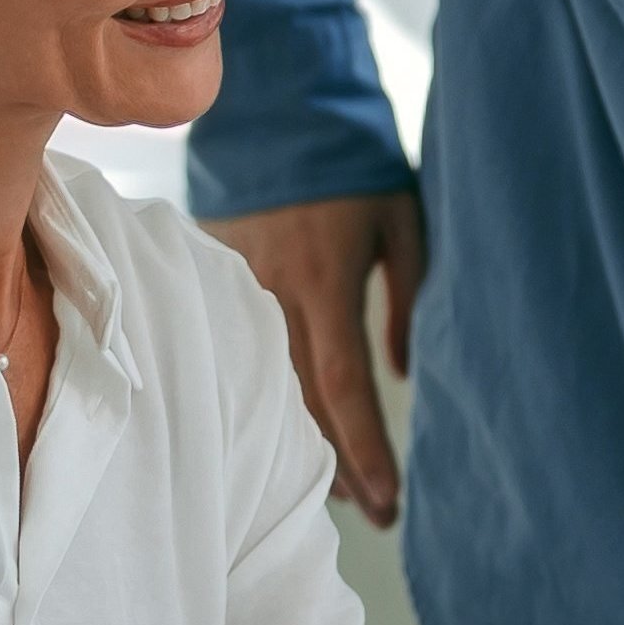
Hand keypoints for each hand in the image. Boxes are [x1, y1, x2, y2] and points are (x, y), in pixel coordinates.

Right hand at [212, 193, 426, 522]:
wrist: (279, 113)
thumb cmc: (355, 166)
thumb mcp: (403, 223)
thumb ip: (410, 297)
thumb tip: (402, 372)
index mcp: (326, 280)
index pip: (345, 386)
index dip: (367, 449)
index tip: (388, 502)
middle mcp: (275, 293)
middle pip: (301, 403)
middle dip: (338, 464)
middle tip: (373, 511)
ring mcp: (235, 290)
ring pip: (263, 388)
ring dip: (298, 441)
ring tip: (334, 486)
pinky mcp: (213, 282)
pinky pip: (237, 354)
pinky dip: (261, 396)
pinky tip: (279, 428)